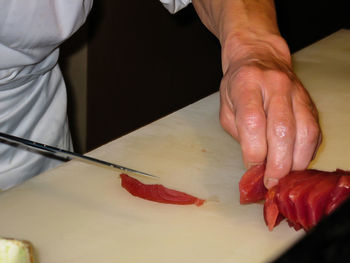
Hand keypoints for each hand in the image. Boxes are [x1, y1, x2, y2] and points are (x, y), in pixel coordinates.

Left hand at [219, 32, 321, 188]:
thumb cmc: (238, 85)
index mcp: (246, 85)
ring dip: (296, 162)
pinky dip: (307, 153)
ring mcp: (296, 93)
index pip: (253, 122)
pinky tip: (295, 162)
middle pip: (282, 130)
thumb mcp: (226, 106)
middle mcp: (275, 86)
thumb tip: (254, 163)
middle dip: (278, 164)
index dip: (254, 151)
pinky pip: (314, 132)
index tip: (251, 169)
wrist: (260, 56)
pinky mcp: (310, 102)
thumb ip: (238, 133)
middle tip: (271, 182)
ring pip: (305, 132)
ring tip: (284, 177)